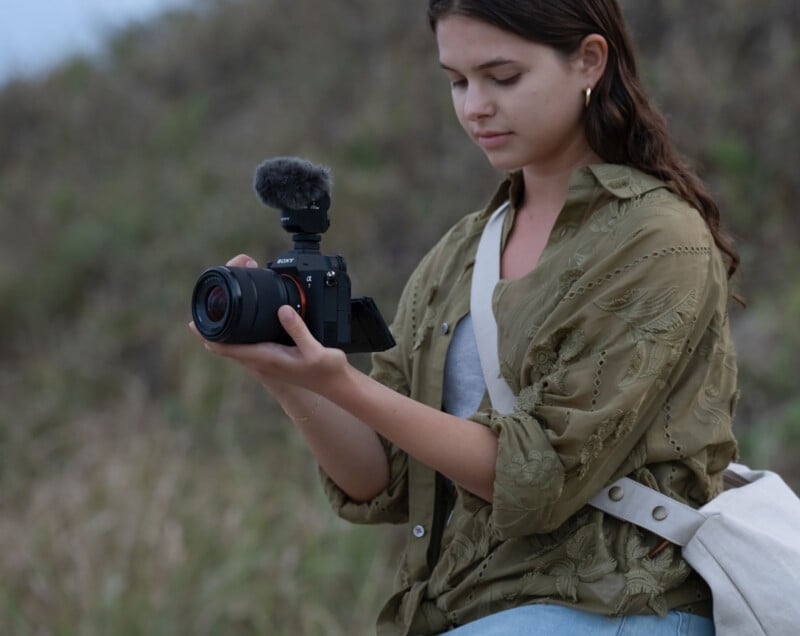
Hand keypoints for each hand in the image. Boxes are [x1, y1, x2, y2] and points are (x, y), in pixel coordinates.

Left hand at [188, 254, 348, 396]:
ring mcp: (264, 361)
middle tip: (203, 306)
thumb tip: (282, 310)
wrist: (335, 383)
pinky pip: (245, 345)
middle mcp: (260, 362)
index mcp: (265, 358)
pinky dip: (237, 333)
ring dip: (223, 331)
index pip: (226, 349)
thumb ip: (298, 329)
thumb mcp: (314, 349)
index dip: (208, 336)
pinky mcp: (270, 358)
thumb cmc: (325, 368)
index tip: (193, 322)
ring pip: (234, 346)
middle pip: (224, 346)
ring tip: (215, 310)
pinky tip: (239, 321)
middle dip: (212, 328)